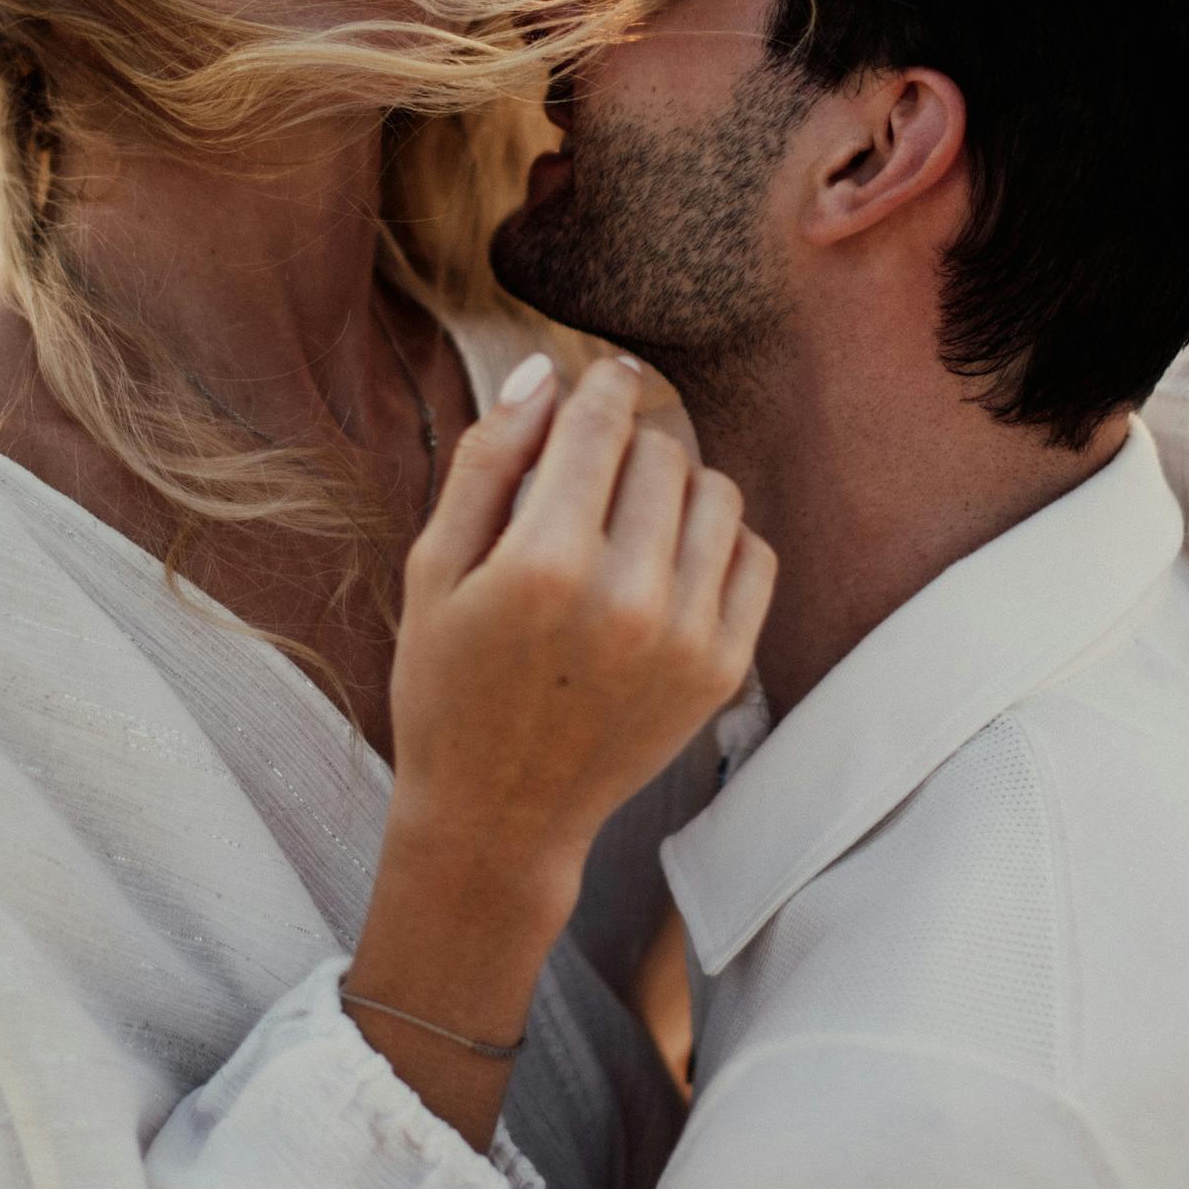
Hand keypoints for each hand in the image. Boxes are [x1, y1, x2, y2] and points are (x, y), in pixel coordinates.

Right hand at [348, 357, 772, 1137]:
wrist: (500, 817)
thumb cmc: (447, 687)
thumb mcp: (435, 569)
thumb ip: (489, 460)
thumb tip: (545, 372)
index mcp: (545, 564)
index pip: (602, 421)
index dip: (599, 386)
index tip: (595, 381)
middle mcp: (628, 597)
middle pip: (662, 451)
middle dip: (626, 443)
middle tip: (589, 472)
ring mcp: (686, 638)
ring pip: (716, 493)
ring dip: (676, 485)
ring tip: (628, 517)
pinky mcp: (723, 670)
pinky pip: (754, 555)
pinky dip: (719, 540)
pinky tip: (669, 560)